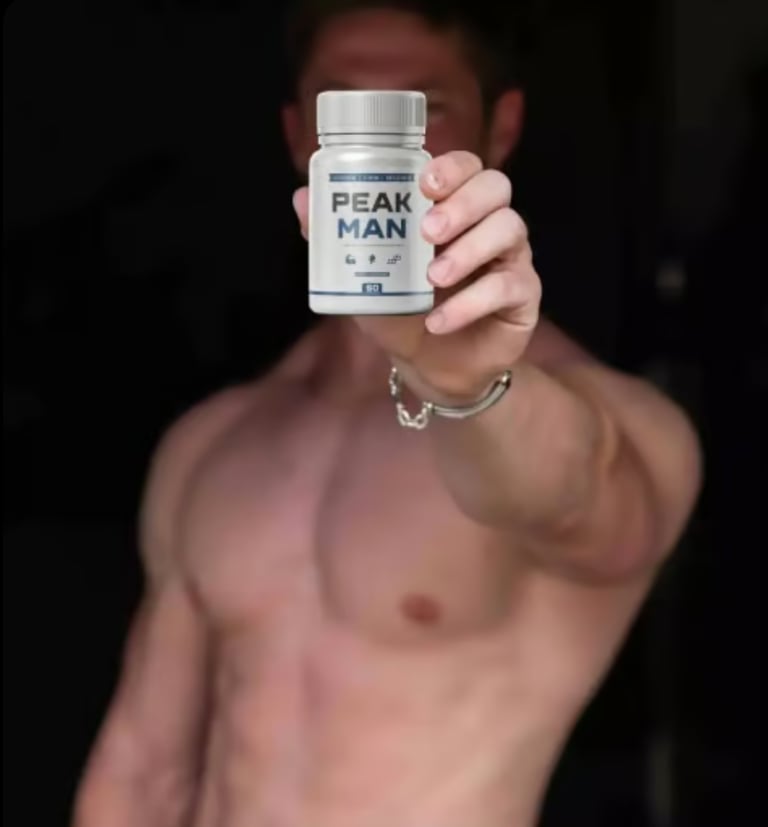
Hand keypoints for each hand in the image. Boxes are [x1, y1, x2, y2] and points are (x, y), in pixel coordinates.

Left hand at [292, 151, 540, 401]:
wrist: (430, 367)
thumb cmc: (402, 312)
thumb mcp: (366, 276)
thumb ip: (338, 239)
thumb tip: (302, 198)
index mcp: (453, 210)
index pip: (466, 168)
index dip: (452, 167)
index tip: (424, 183)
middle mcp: (487, 225)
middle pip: (495, 188)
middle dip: (462, 204)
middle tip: (428, 231)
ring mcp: (510, 258)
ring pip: (508, 230)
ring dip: (469, 251)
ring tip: (432, 278)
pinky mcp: (523, 296)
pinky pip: (508, 286)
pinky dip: (470, 303)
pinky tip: (439, 322)